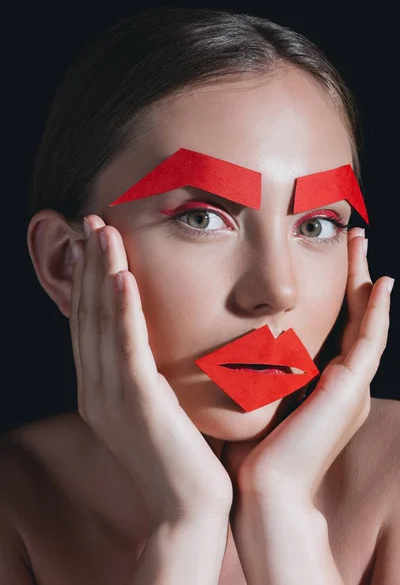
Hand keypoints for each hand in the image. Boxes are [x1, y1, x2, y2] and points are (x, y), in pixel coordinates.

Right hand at [69, 214, 232, 525]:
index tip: (96, 242)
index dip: (90, 279)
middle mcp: (96, 389)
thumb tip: (157, 341)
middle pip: (89, 313)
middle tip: (92, 221)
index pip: (90, 322)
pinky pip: (127, 348)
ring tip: (103, 232)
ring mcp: (112, 397)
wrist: (189, 507)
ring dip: (102, 273)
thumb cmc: (182, 455)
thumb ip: (148, 373)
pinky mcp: (138, 404)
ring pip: (102, 322)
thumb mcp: (157, 407)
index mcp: (99, 389)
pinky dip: (123, 311)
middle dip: (90, 265)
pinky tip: (123, 277)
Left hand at [221, 227, 392, 506]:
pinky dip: (377, 310)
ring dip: (365, 280)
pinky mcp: (350, 389)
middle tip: (354, 237)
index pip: (334, 325)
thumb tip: (228, 346)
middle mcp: (342, 382)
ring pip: (367, 320)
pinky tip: (380, 281)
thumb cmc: (250, 451)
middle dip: (354, 274)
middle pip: (355, 316)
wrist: (262, 491)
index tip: (328, 257)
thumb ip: (253, 372)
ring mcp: (350, 386)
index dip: (336, 290)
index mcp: (321, 384)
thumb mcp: (254, 398)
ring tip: (363, 242)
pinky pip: (370, 340)